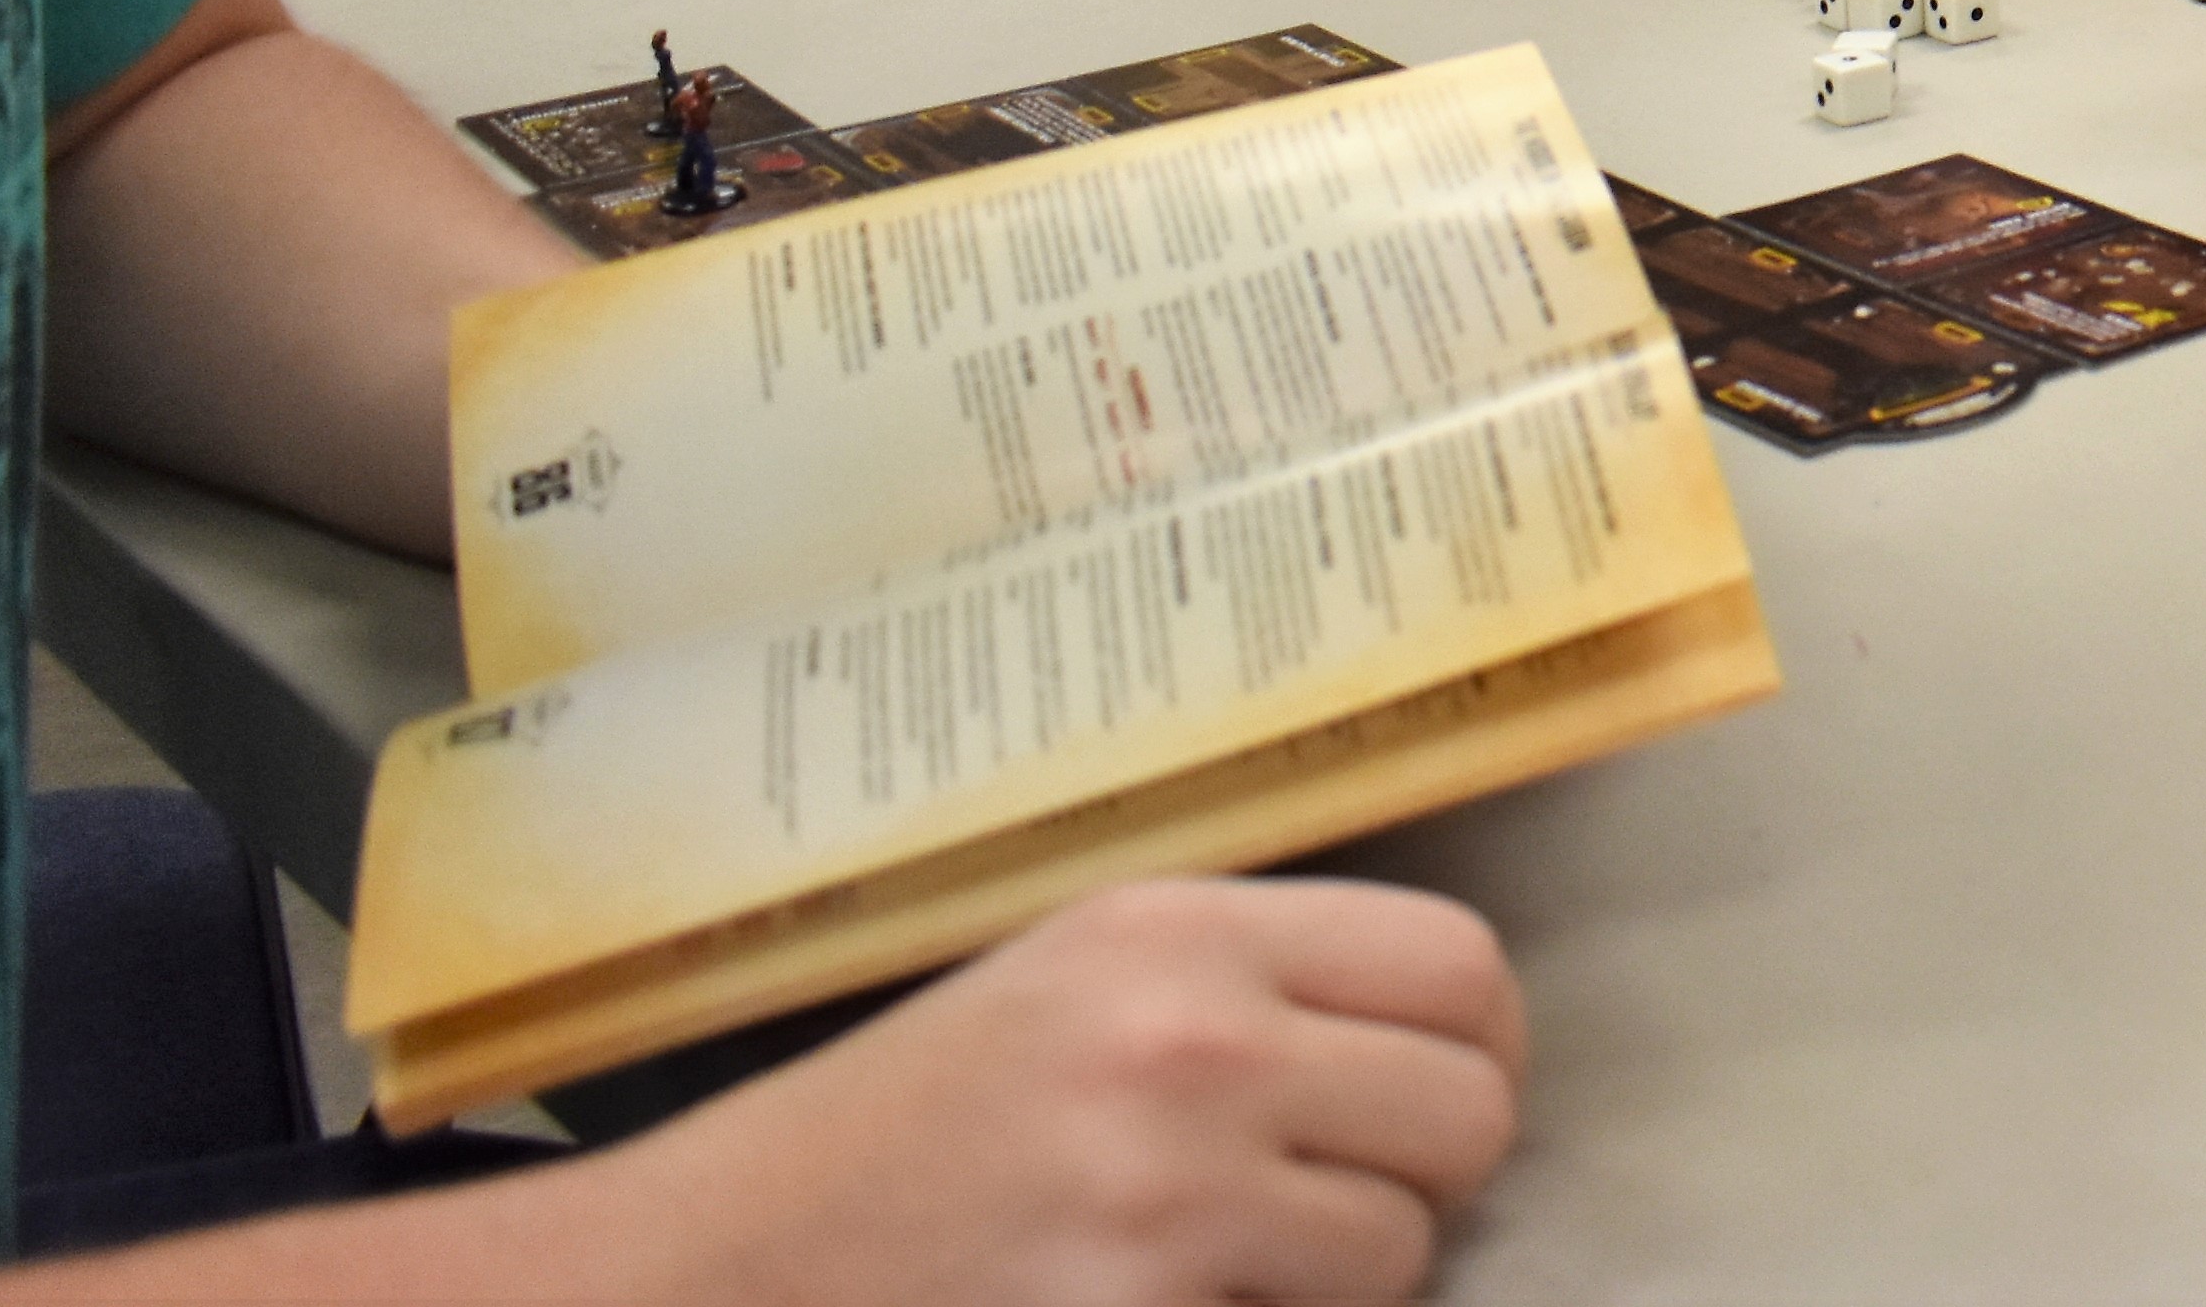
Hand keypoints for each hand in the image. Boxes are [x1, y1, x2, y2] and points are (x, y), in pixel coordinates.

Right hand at [604, 879, 1522, 1306]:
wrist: (726, 1263)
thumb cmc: (905, 1127)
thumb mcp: (1075, 978)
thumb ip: (1250, 979)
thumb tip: (1443, 1028)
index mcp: (1179, 933)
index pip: (1458, 967)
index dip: (1479, 1044)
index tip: (1441, 1087)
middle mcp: (1191, 1045)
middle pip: (1468, 1109)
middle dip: (1431, 1170)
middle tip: (1347, 1192)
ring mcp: (1166, 1196)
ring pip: (1404, 1247)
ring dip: (1351, 1276)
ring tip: (1238, 1262)